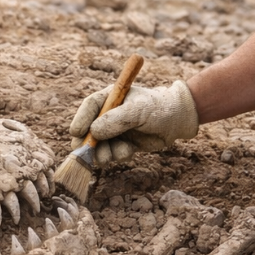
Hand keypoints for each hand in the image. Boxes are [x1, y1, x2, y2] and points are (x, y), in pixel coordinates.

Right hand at [68, 80, 198, 166]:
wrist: (178, 121)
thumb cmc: (159, 108)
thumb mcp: (138, 110)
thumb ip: (116, 120)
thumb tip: (94, 132)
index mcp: (110, 98)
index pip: (89, 107)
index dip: (81, 120)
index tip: (76, 133)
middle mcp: (109, 115)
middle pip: (88, 130)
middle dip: (87, 143)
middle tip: (88, 154)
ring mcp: (115, 131)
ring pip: (99, 146)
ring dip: (103, 153)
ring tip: (115, 154)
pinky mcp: (123, 144)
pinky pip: (112, 154)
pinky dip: (118, 155)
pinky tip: (130, 151)